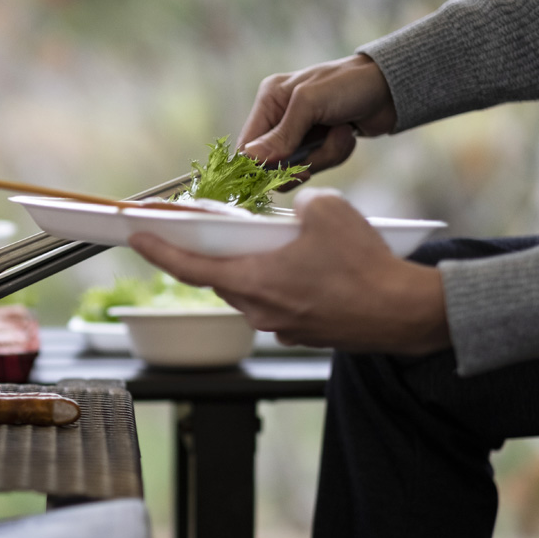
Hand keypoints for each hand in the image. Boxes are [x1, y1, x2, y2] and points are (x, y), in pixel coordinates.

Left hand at [127, 190, 448, 354]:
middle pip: (220, 277)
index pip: (188, 266)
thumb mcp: (327, 209)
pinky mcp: (301, 331)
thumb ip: (297, 205)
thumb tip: (295, 214)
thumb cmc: (364, 265)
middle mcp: (257, 309)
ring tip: (272, 245)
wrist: (402, 313)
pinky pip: (279, 302)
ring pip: (251, 290)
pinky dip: (281, 283)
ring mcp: (279, 325)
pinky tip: (306, 267)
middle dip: (214, 254)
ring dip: (253, 268)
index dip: (158, 250)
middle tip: (208, 232)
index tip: (136, 238)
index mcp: (252, 280)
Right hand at [237, 54, 397, 184]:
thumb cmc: (349, 84)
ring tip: (340, 133)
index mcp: (270, 100)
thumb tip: (251, 159)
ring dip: (322, 156)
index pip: (247, 145)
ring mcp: (301, 133)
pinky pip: (318, 164)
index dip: (256, 167)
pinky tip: (347, 134)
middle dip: (297, 163)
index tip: (273, 178)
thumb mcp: (310, 104)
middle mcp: (281, 117)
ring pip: (297, 167)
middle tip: (310, 165)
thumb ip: (281, 134)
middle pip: (271, 162)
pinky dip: (335, 154)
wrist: (392, 88)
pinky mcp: (319, 144)